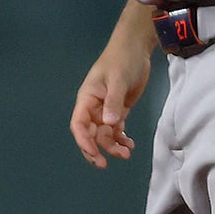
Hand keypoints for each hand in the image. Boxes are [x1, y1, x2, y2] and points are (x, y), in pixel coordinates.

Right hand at [71, 0, 155, 169]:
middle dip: (96, 149)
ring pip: (104, 134)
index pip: (79, 124)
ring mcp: (106, 109)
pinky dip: (121, 138)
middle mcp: (93, 107)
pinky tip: (130, 144)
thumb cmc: (122, 61)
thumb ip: (113, 102)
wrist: (135, 49)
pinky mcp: (118, 109)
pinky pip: (115, 129)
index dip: (83, 141)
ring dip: (112, 146)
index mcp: (87, 99)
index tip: (95, 154)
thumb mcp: (118, 80)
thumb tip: (109, 125)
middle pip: (89, 133)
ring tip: (127, 153)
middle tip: (106, 164)